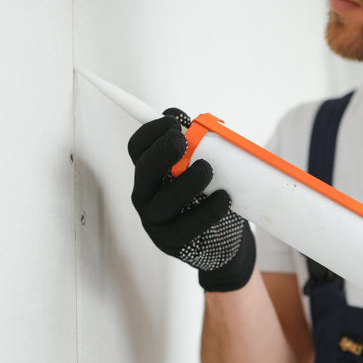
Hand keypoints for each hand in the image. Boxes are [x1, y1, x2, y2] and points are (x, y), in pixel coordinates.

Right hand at [127, 108, 254, 290]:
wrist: (224, 238)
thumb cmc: (210, 194)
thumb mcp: (205, 164)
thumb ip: (196, 142)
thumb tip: (188, 121)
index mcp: (150, 171)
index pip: (138, 147)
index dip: (151, 132)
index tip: (173, 123)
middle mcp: (146, 194)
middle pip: (143, 171)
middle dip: (162, 152)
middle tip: (184, 141)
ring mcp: (156, 220)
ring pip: (163, 201)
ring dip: (186, 182)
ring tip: (207, 170)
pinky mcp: (173, 241)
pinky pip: (187, 227)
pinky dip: (207, 211)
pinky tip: (224, 199)